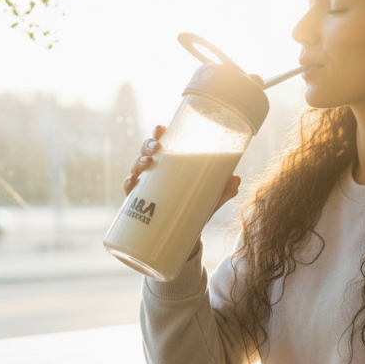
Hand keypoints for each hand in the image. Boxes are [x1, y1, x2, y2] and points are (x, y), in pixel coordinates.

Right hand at [124, 126, 241, 260]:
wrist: (185, 235)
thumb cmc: (196, 206)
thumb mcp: (212, 198)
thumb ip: (224, 189)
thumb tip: (236, 179)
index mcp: (170, 164)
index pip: (163, 143)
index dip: (158, 133)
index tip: (161, 128)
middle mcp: (155, 171)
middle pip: (146, 151)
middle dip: (148, 145)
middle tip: (156, 148)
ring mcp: (145, 185)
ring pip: (136, 167)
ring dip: (138, 161)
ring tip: (147, 163)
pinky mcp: (138, 202)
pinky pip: (129, 190)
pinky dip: (128, 184)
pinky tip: (131, 182)